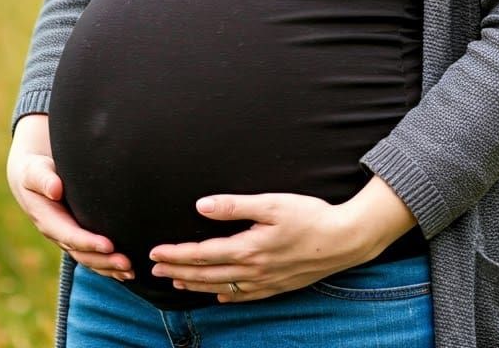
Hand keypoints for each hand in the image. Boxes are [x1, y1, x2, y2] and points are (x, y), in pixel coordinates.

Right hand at [7, 114, 134, 280]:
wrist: (32, 176)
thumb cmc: (35, 170)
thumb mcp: (34, 171)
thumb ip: (43, 179)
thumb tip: (55, 190)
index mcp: (47, 220)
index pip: (70, 235)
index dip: (88, 242)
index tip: (109, 245)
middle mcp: (59, 233)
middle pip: (82, 253)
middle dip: (104, 261)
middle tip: (127, 263)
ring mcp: (68, 237)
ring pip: (89, 259)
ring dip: (109, 267)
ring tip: (131, 272)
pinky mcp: (77, 235)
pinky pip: (92, 255)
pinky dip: (108, 265)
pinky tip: (126, 271)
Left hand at [147, 191, 373, 302]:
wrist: (344, 240)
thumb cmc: (309, 216)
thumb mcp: (272, 203)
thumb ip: (234, 206)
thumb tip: (201, 206)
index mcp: (248, 248)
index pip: (202, 253)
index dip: (176, 253)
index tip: (155, 252)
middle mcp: (253, 270)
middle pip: (207, 273)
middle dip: (178, 270)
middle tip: (154, 270)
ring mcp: (265, 282)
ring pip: (222, 287)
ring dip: (196, 284)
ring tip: (176, 281)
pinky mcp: (278, 286)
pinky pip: (245, 296)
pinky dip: (227, 295)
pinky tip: (219, 295)